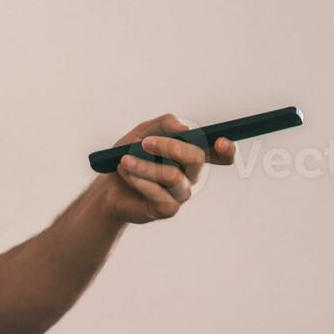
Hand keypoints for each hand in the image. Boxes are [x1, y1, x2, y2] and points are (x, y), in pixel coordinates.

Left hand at [96, 113, 235, 224]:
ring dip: (146, 166)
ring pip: (173, 176)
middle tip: (144, 143)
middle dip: (170, 146)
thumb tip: (184, 127)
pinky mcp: (168, 209)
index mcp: (190, 155)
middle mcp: (191, 174)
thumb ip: (163, 125)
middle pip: (196, 158)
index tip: (220, 141)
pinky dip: (139, 181)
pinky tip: (126, 174)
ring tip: (125, 160)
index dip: (226, 150)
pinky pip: (159, 194)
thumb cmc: (128, 157)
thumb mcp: (142, 133)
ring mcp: (181, 193)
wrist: (107, 186)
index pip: (220, 154)